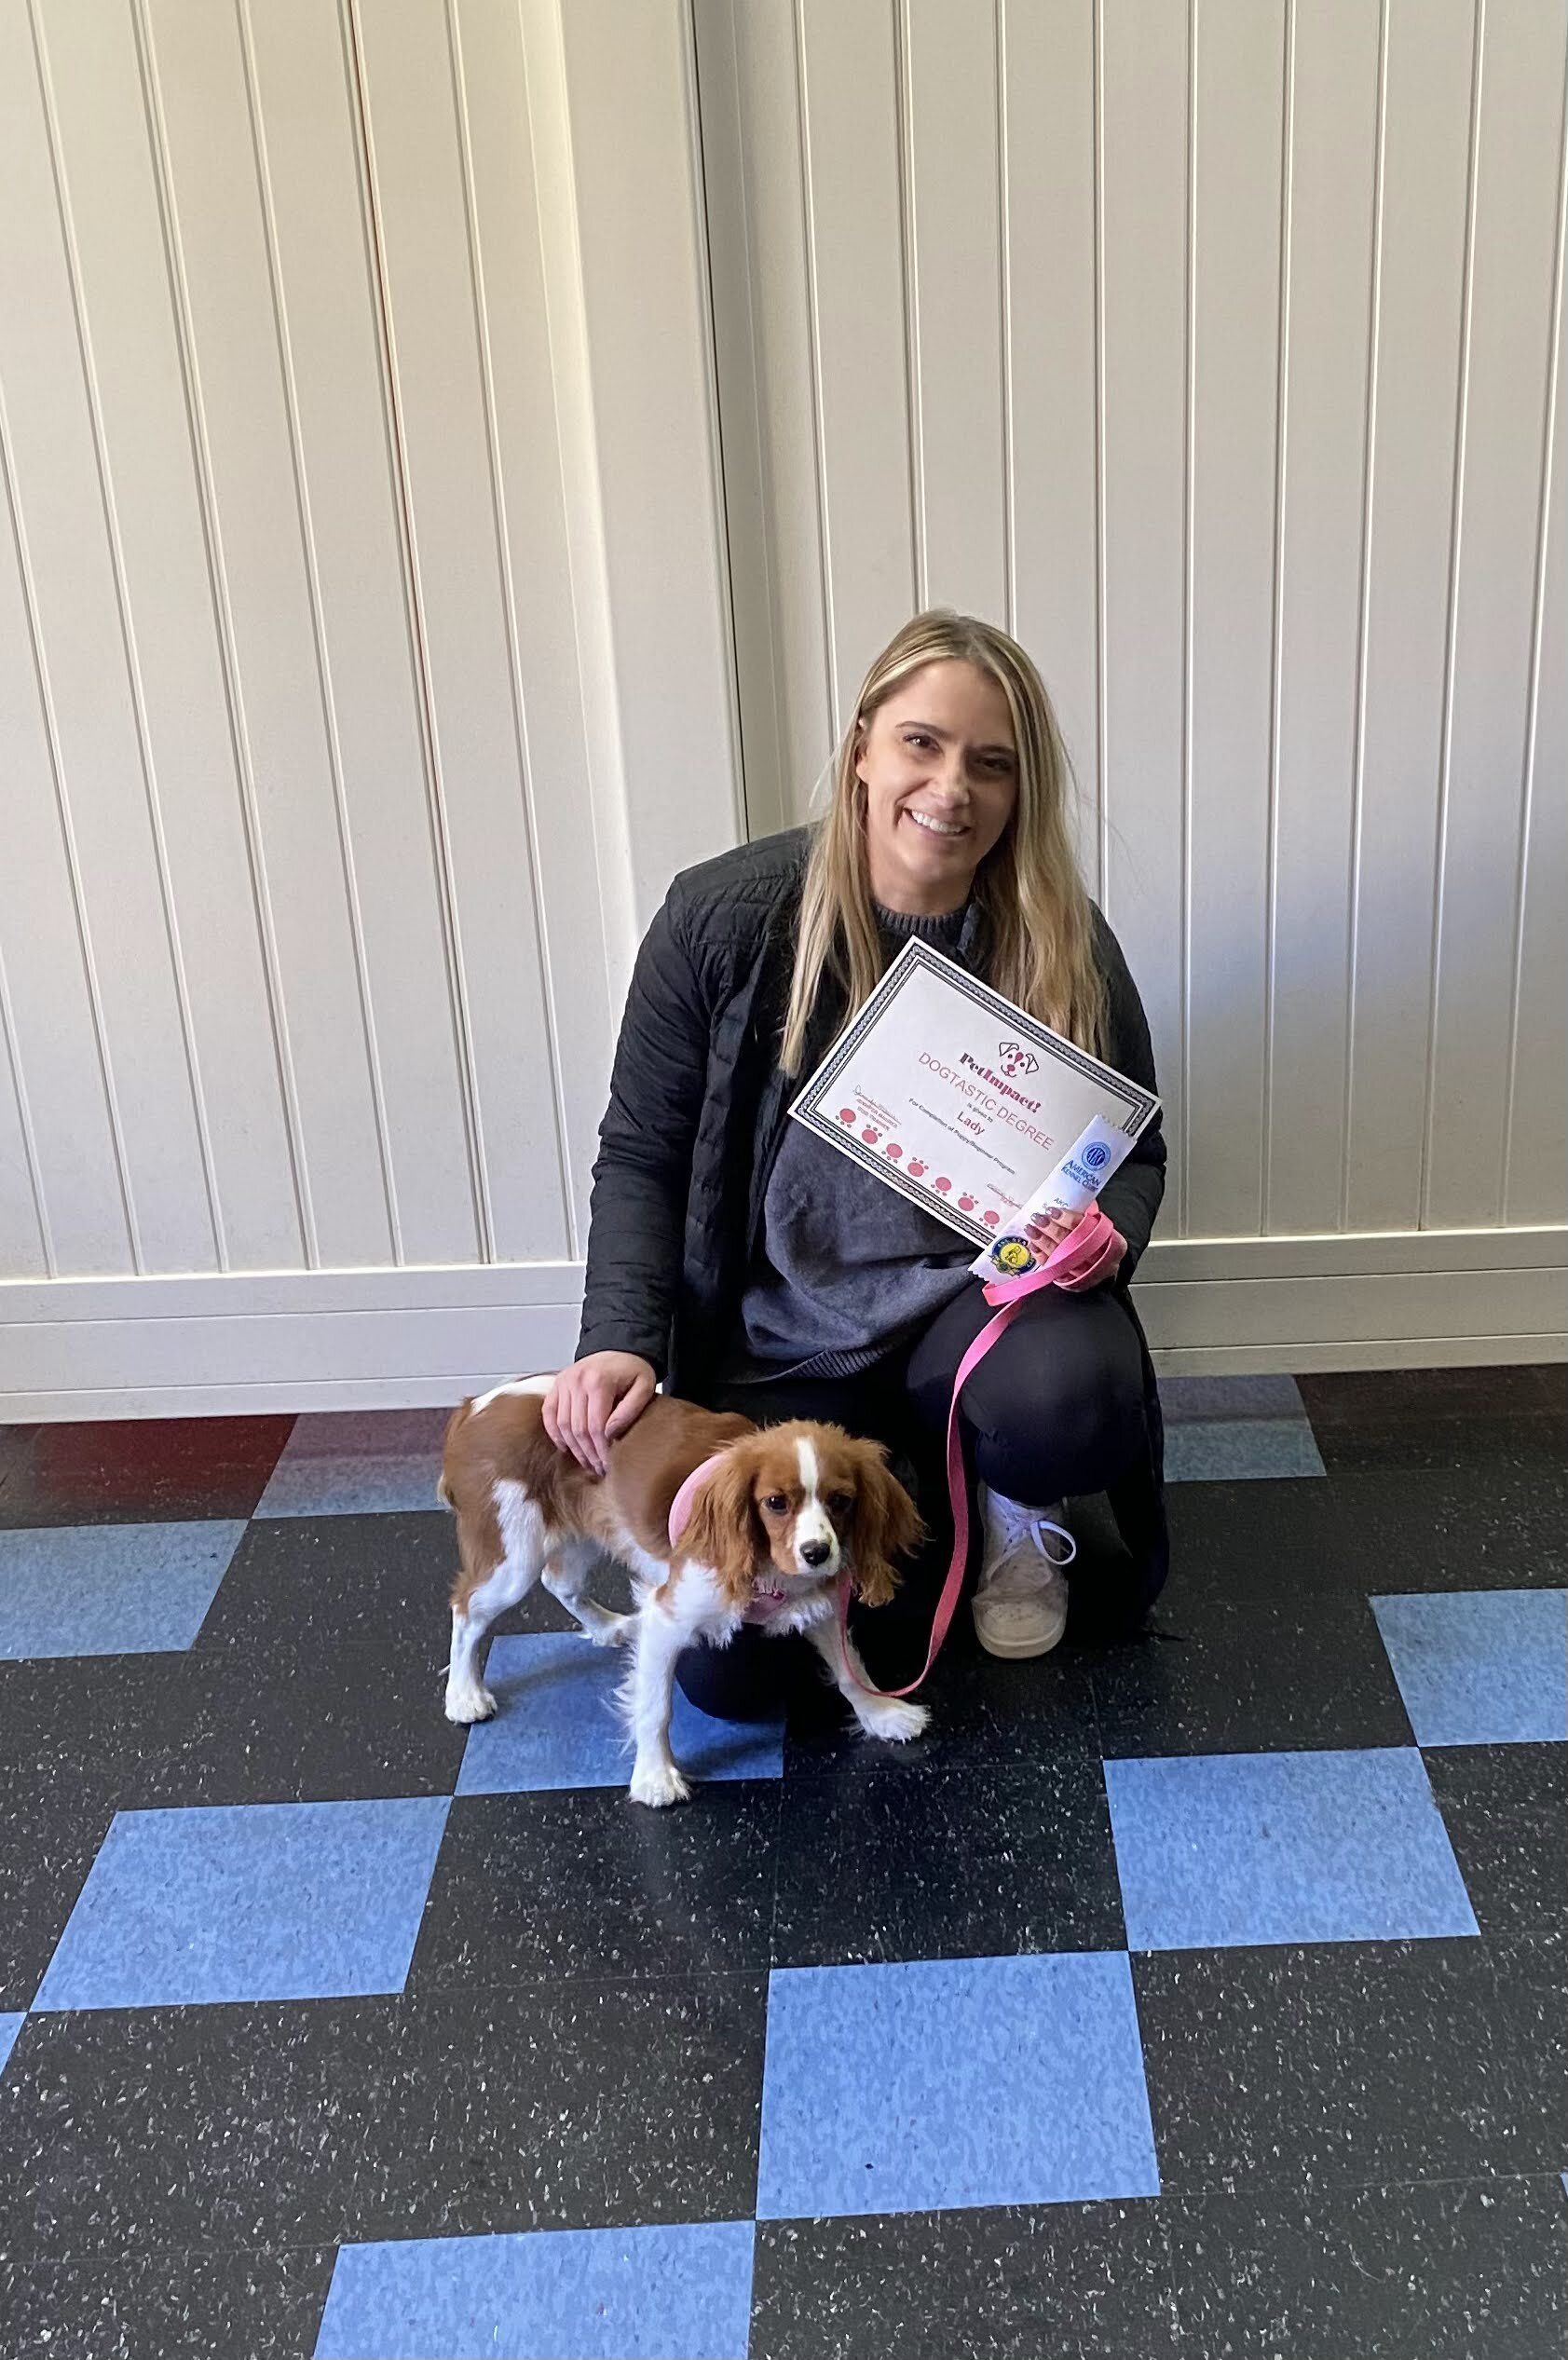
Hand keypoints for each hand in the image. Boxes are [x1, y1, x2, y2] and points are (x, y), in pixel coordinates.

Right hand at [543, 1352, 656, 1475]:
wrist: (619, 1347)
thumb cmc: (633, 1370)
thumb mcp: (644, 1387)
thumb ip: (630, 1410)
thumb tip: (610, 1433)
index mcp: (599, 1381)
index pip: (596, 1426)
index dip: (601, 1450)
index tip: (609, 1464)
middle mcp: (577, 1380)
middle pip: (578, 1428)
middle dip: (588, 1453)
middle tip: (599, 1468)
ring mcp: (564, 1382)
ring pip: (562, 1425)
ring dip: (573, 1448)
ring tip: (587, 1461)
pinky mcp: (557, 1384)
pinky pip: (549, 1414)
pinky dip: (555, 1433)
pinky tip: (566, 1447)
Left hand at [1023, 1208, 1126, 1291]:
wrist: (1106, 1267)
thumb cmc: (1102, 1243)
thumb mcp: (1101, 1228)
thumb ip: (1087, 1217)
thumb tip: (1064, 1204)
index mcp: (1114, 1243)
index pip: (1089, 1229)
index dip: (1068, 1219)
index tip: (1052, 1211)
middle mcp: (1102, 1261)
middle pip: (1073, 1244)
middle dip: (1052, 1229)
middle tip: (1038, 1218)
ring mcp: (1087, 1274)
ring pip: (1061, 1258)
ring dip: (1043, 1242)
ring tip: (1031, 1229)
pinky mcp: (1073, 1283)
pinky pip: (1054, 1270)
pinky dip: (1042, 1257)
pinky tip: (1034, 1246)